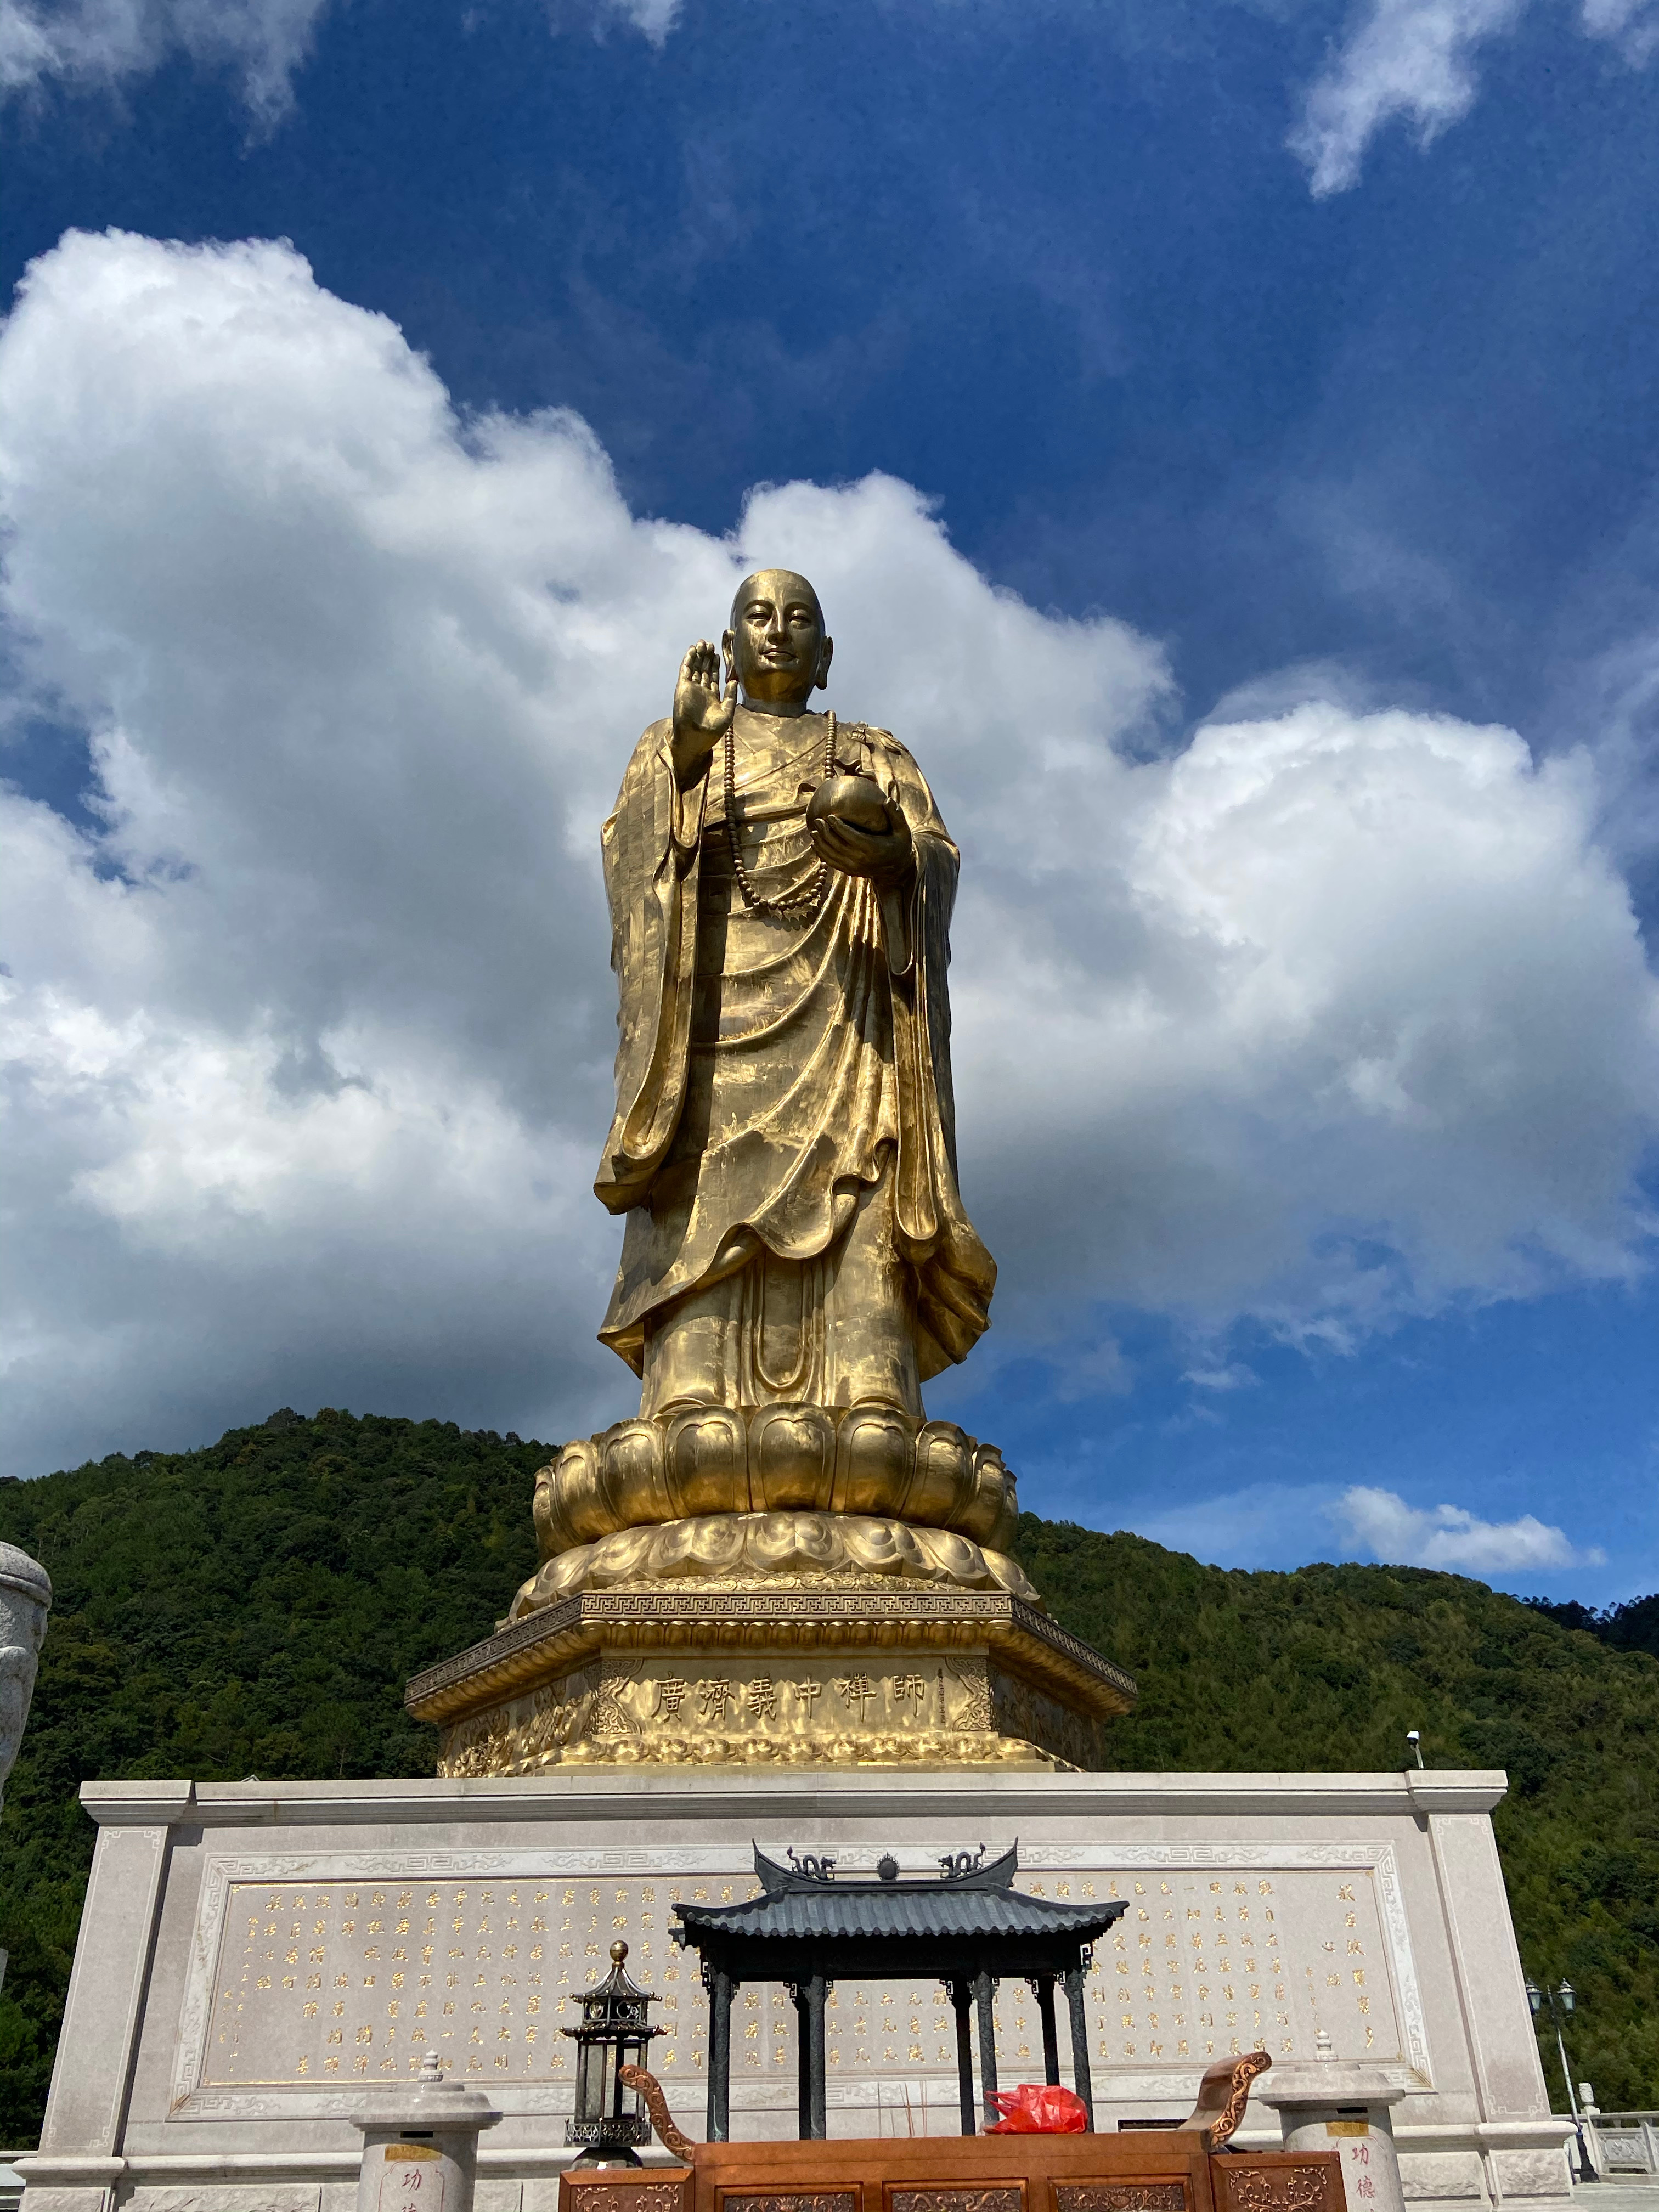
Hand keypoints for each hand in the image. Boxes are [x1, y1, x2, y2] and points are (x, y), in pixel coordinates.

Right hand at [671, 639, 735, 785]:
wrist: (696, 739)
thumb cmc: (711, 732)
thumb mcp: (727, 713)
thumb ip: (731, 696)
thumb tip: (734, 680)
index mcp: (712, 697)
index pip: (713, 676)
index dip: (715, 664)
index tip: (717, 653)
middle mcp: (701, 691)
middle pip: (704, 669)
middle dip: (707, 656)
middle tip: (710, 643)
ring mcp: (691, 689)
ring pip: (695, 668)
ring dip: (698, 655)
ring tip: (702, 643)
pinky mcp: (683, 688)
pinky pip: (685, 671)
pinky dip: (689, 660)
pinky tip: (692, 650)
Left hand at [808, 796, 913, 882]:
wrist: (896, 870)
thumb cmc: (898, 845)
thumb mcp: (902, 831)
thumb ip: (896, 815)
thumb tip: (887, 800)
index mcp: (873, 848)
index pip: (852, 837)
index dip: (839, 827)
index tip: (829, 816)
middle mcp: (862, 860)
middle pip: (839, 846)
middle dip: (826, 833)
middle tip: (817, 820)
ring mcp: (854, 867)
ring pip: (832, 856)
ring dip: (821, 843)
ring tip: (813, 830)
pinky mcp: (850, 871)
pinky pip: (832, 863)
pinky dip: (822, 854)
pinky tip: (815, 844)